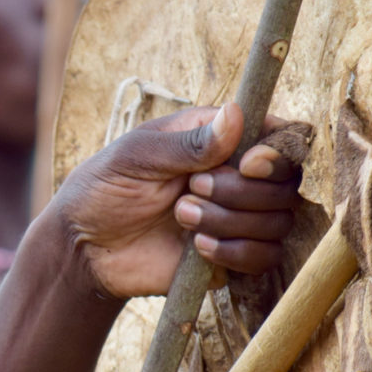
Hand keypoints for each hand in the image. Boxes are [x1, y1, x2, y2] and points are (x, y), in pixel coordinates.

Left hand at [50, 104, 301, 298]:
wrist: (85, 246)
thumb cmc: (106, 187)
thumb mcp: (138, 155)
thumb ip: (189, 142)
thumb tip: (236, 114)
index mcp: (220, 139)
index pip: (280, 137)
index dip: (277, 152)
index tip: (248, 164)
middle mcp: (238, 177)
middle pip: (286, 183)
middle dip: (241, 191)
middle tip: (192, 189)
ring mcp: (238, 218)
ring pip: (277, 221)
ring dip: (229, 221)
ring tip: (181, 216)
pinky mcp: (232, 256)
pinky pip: (265, 257)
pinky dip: (236, 253)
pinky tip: (198, 248)